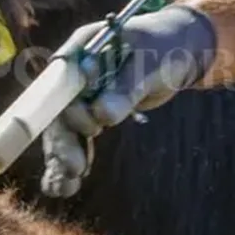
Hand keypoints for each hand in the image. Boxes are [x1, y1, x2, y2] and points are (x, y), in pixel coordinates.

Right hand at [39, 4, 216, 197]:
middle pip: (59, 110)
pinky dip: (70, 161)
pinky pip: (75, 139)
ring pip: (64, 129)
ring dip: (63, 157)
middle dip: (64, 141)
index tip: (85, 130)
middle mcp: (74, 73)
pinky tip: (65, 187)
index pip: (61, 81)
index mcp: (81, 49)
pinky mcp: (90, 114)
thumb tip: (103, 115)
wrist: (175, 51)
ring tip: (66, 187)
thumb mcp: (149, 63)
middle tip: (76, 169)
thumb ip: (126, 87)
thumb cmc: (163, 48)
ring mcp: (80, 95)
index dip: (65, 107)